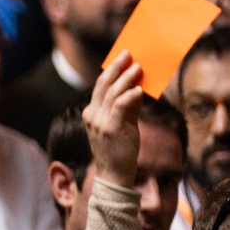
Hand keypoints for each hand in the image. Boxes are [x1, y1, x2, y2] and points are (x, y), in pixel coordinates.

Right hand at [85, 51, 144, 187]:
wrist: (114, 176)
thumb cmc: (119, 151)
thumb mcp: (123, 125)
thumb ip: (128, 107)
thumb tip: (138, 89)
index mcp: (91, 113)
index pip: (100, 87)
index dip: (110, 71)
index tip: (121, 59)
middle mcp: (92, 115)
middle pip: (103, 85)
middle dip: (116, 67)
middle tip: (127, 54)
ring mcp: (100, 122)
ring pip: (112, 92)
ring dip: (126, 78)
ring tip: (137, 67)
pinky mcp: (111, 128)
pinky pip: (120, 106)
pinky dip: (130, 95)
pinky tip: (139, 90)